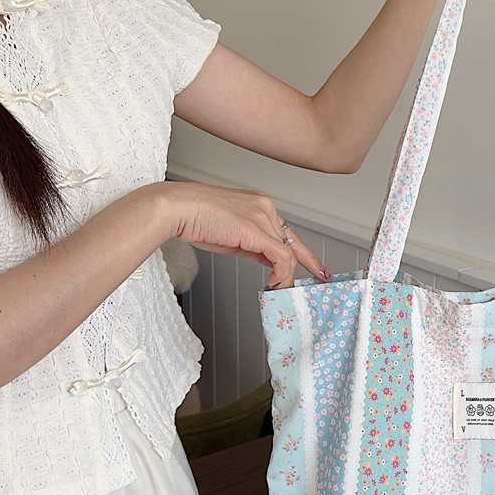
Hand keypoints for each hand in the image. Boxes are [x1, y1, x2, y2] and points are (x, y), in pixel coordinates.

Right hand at [155, 182, 328, 289]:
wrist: (176, 208)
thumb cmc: (195, 219)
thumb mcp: (232, 235)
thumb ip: (253, 245)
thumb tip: (268, 261)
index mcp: (259, 204)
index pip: (287, 232)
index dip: (304, 252)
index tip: (316, 267)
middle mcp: (264, 206)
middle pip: (293, 241)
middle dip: (306, 264)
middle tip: (318, 279)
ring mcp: (261, 216)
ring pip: (288, 252)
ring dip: (287, 276)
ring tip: (280, 290)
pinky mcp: (255, 229)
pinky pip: (281, 256)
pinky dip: (282, 273)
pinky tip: (273, 284)